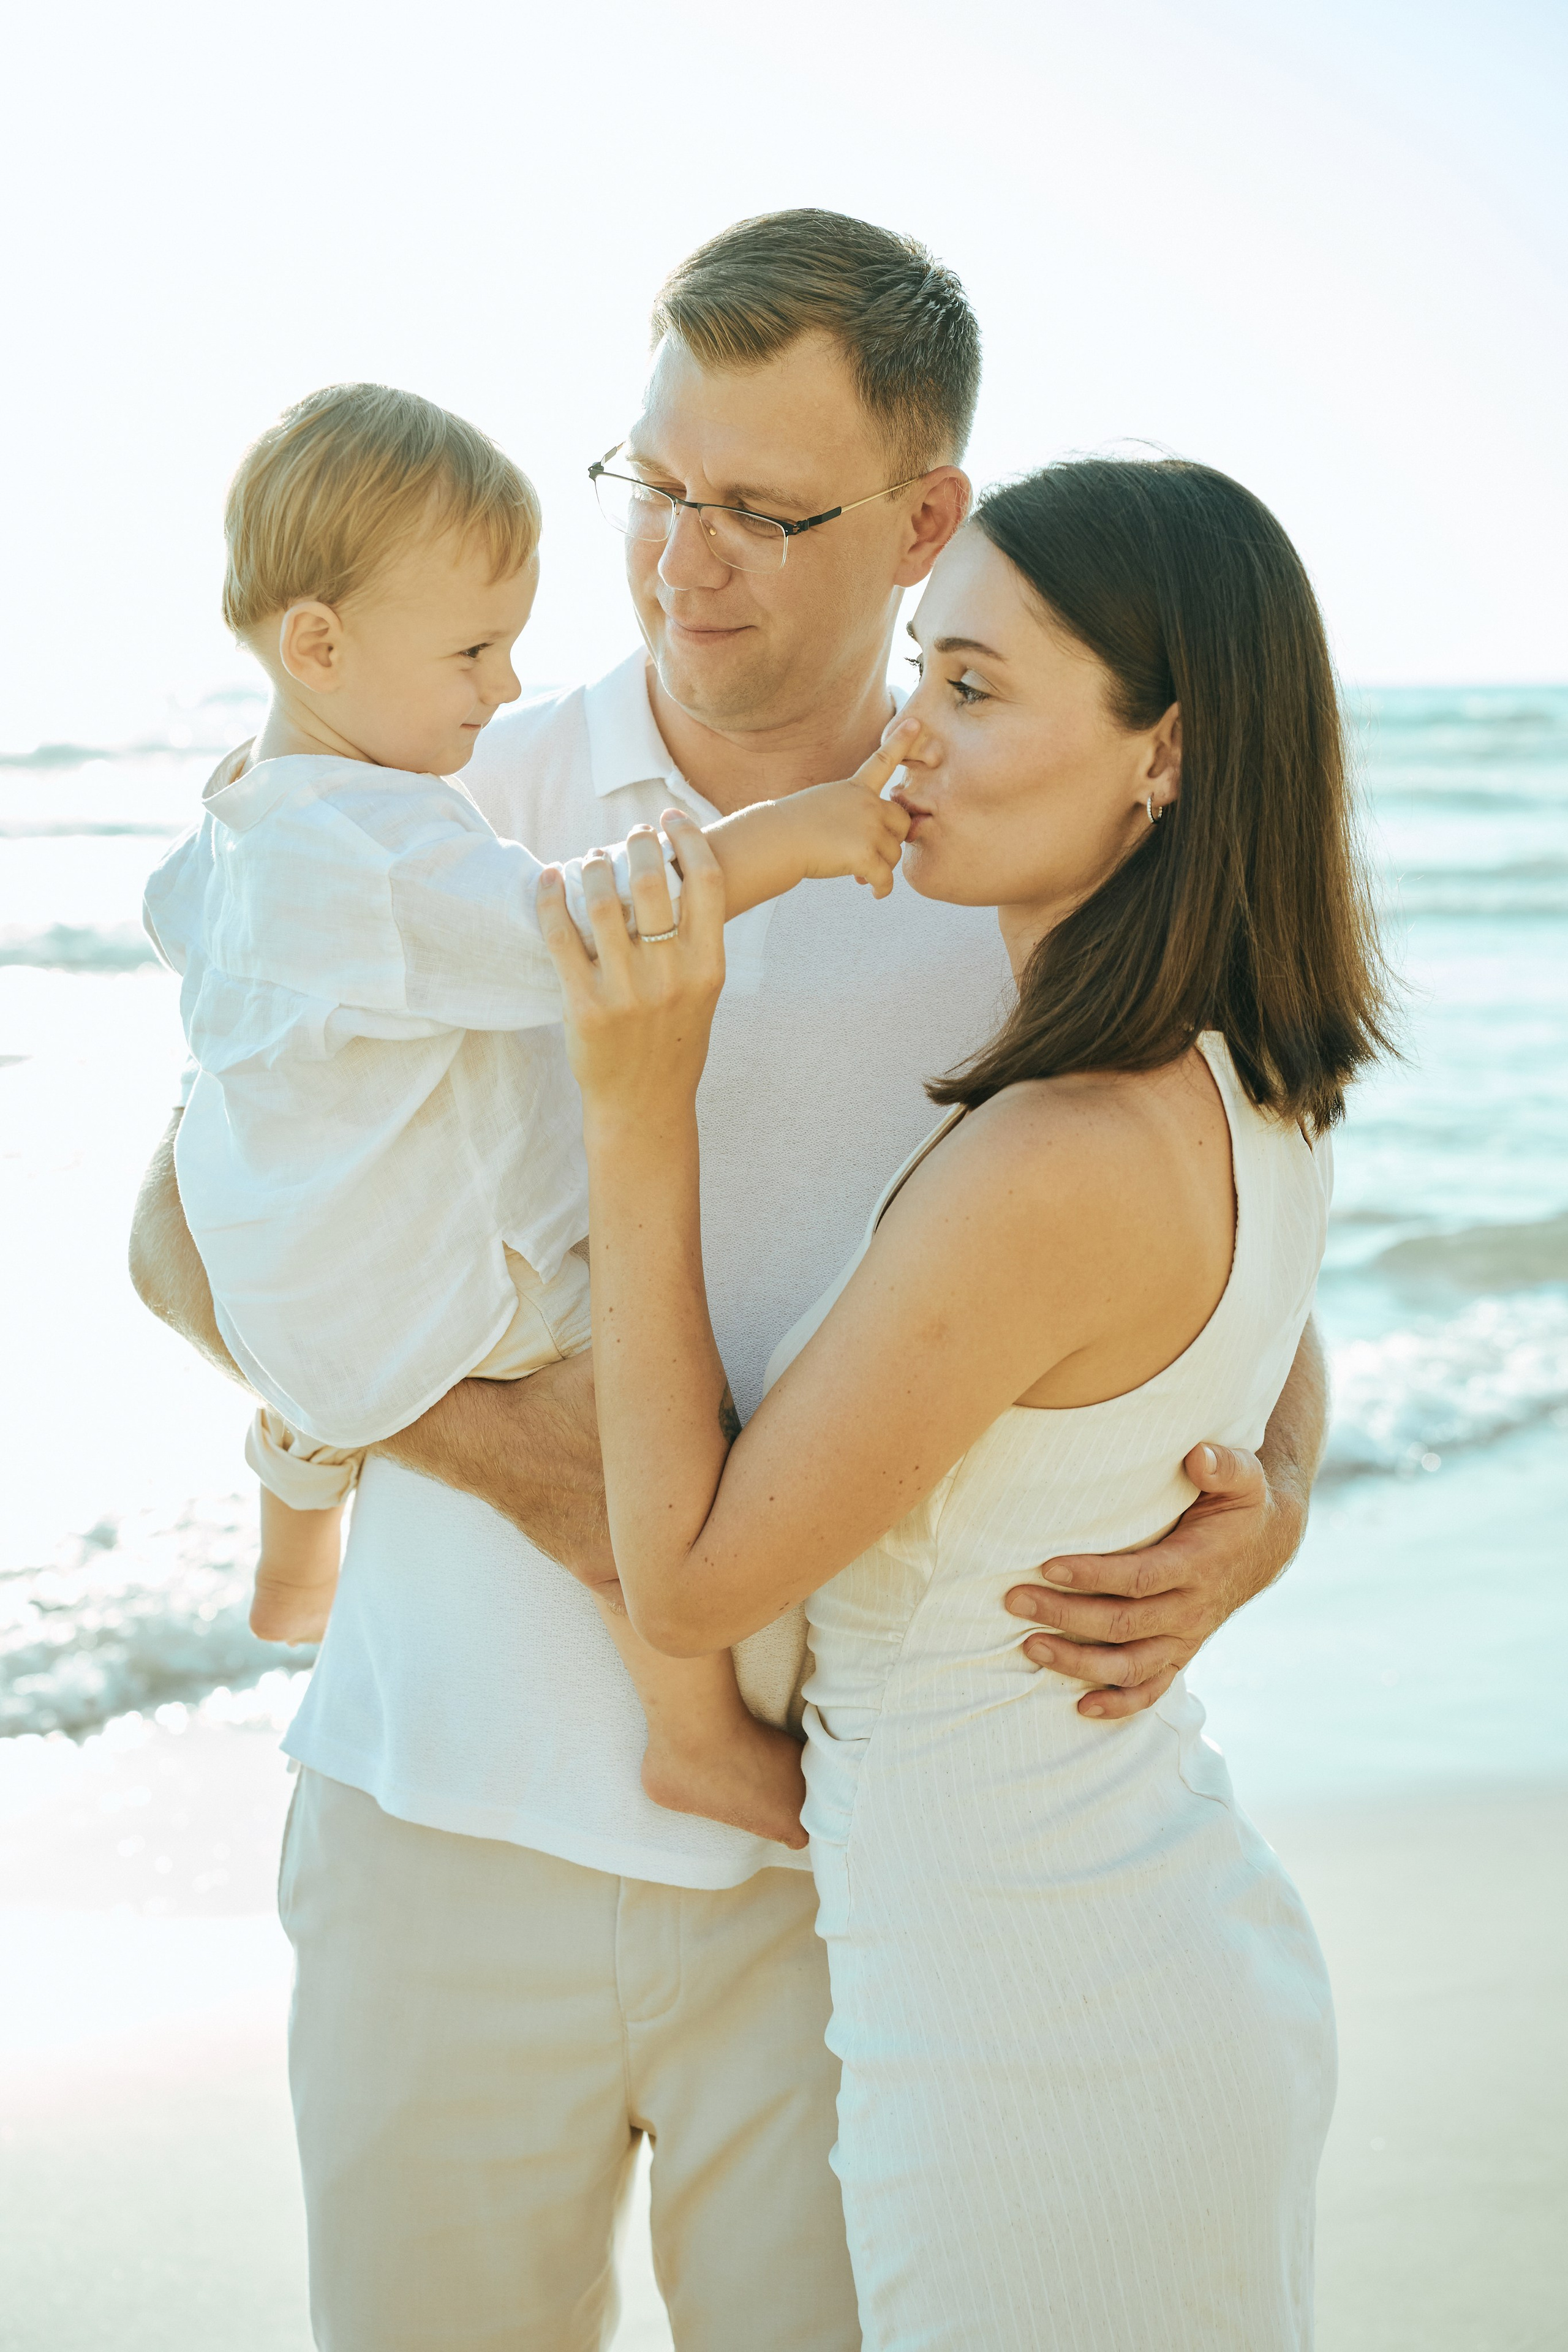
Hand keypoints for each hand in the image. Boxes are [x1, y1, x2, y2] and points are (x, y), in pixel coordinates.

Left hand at [537, 815, 725, 1114]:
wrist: (643, 1104)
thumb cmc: (673, 1042)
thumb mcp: (703, 993)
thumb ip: (695, 941)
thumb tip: (675, 874)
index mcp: (708, 967)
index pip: (706, 881)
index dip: (688, 838)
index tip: (670, 818)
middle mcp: (671, 976)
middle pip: (652, 881)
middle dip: (636, 844)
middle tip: (627, 835)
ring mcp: (626, 991)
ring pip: (602, 900)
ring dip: (591, 866)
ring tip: (589, 860)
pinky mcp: (584, 1005)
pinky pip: (561, 936)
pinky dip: (551, 898)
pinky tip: (550, 879)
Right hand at [786, 720, 915, 897]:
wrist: (776, 841)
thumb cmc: (792, 828)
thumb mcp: (823, 805)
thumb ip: (853, 813)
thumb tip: (876, 842)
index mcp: (855, 788)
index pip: (883, 760)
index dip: (901, 742)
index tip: (917, 722)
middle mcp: (867, 804)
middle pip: (901, 823)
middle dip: (891, 841)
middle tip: (871, 854)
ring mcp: (868, 829)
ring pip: (893, 854)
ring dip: (881, 867)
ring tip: (859, 873)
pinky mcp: (865, 855)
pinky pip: (886, 878)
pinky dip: (882, 888)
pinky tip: (874, 892)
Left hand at [1002, 1441, 1306, 1718]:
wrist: (1267, 1544)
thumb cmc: (1241, 1503)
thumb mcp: (1243, 1477)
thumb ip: (1224, 1464)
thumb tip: (1199, 1456)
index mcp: (1198, 1564)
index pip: (1140, 1578)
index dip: (1093, 1575)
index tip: (1048, 1566)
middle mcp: (1191, 1609)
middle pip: (1122, 1624)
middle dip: (1065, 1615)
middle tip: (1015, 1600)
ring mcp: (1186, 1637)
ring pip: (1129, 1665)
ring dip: (1078, 1662)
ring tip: (1030, 1647)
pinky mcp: (1181, 1653)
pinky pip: (1151, 1690)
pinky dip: (1118, 1704)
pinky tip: (1082, 1706)